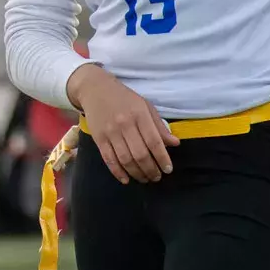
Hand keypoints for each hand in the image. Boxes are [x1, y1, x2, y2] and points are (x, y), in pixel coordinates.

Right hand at [67, 64, 178, 184]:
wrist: (95, 89)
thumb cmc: (124, 98)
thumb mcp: (145, 106)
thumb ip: (159, 126)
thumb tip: (175, 143)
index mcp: (140, 114)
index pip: (154, 141)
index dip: (162, 158)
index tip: (168, 169)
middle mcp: (125, 124)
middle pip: (140, 154)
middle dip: (151, 170)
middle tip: (157, 177)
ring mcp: (110, 132)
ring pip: (125, 159)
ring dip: (137, 173)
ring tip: (145, 179)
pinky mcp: (98, 138)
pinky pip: (109, 160)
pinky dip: (118, 172)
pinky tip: (126, 179)